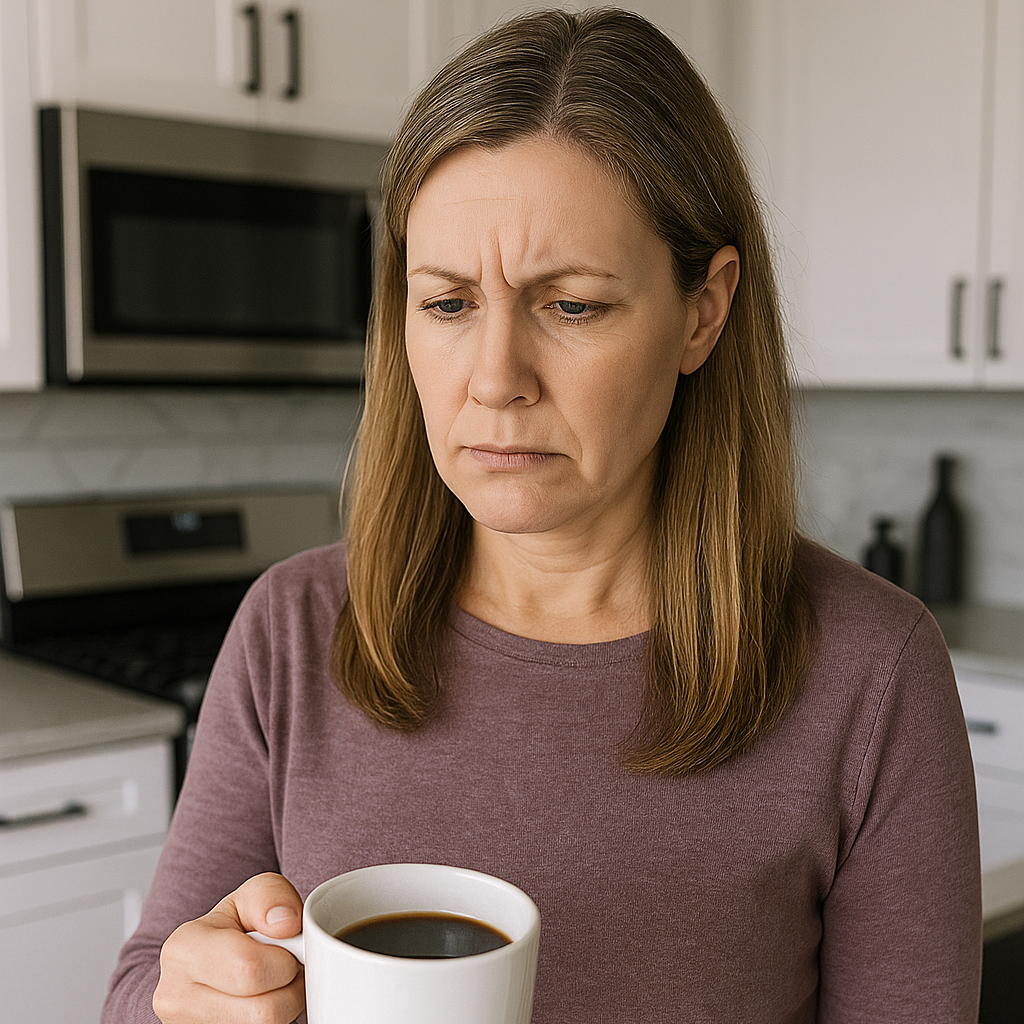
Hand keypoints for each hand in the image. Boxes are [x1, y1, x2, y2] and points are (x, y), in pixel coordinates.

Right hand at [153, 872, 304, 1023]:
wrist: (204, 967)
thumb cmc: (232, 929)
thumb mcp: (250, 897)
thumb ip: (271, 895)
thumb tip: (286, 924)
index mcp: (184, 950)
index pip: (251, 968)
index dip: (286, 963)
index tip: (288, 953)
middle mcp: (176, 997)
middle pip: (262, 1013)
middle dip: (290, 991)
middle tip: (289, 975)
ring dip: (283, 1013)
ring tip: (274, 990)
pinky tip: (262, 1007)